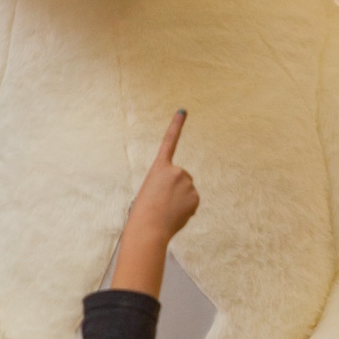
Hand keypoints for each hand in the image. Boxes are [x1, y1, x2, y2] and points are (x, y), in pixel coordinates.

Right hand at [113, 111, 199, 297]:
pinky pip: (192, 202)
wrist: (149, 228)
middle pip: (181, 178)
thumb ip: (166, 186)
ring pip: (187, 191)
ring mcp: (187, 183)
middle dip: (176, 188)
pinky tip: (175, 215)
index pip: (169, 142)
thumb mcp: (150, 192)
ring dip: (180, 200)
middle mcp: (176, 170)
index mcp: (159, 167)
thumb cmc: (143, 213)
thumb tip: (181, 195)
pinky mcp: (195, 197)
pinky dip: (186, 209)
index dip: (176, 125)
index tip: (183, 110)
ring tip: (167, 210)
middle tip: (162, 202)